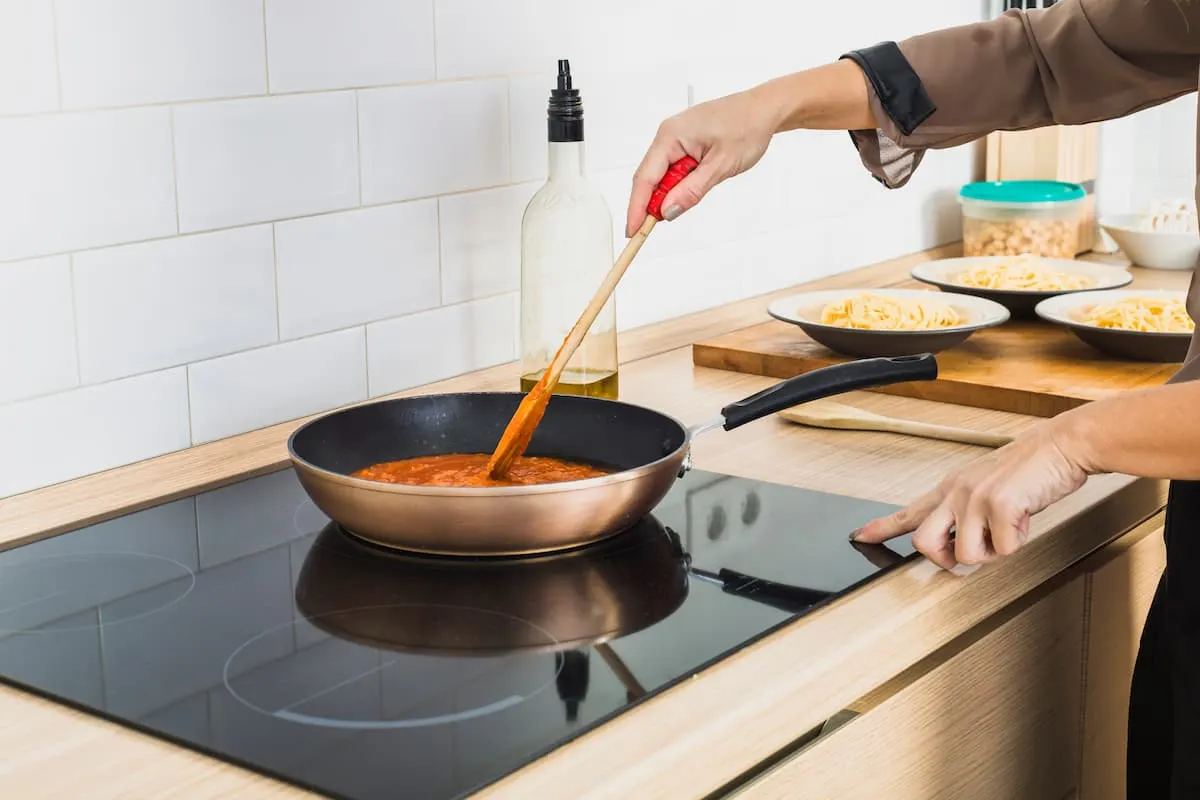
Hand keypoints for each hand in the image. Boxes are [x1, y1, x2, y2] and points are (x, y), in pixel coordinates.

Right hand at [625, 89, 778, 236]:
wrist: (764, 109)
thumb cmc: (747, 127)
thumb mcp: (721, 165)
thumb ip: (692, 191)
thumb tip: (667, 211)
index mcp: (671, 135)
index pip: (645, 178)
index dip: (637, 208)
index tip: (633, 231)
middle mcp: (668, 134)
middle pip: (649, 178)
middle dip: (651, 204)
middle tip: (653, 229)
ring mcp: (675, 138)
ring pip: (662, 175)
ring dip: (668, 194)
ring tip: (685, 203)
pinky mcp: (684, 143)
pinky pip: (672, 168)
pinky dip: (677, 185)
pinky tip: (689, 190)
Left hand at [850, 420, 1089, 569]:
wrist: (1062, 446)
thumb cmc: (1030, 470)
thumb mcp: (986, 487)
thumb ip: (966, 512)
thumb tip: (958, 545)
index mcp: (952, 488)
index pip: (909, 511)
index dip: (882, 527)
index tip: (859, 536)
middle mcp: (957, 491)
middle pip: (924, 543)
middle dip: (944, 559)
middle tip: (966, 555)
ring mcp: (976, 498)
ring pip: (965, 555)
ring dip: (991, 553)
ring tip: (1008, 530)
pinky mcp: (1000, 505)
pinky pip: (1003, 549)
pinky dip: (1018, 542)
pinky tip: (1024, 520)